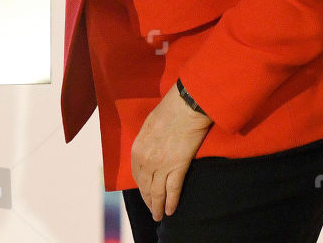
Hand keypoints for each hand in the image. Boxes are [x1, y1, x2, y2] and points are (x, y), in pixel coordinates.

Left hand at [130, 83, 212, 222]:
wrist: (186, 106)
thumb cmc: (170, 109)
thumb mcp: (149, 125)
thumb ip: (147, 142)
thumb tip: (151, 150)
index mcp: (137, 149)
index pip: (137, 175)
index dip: (141, 187)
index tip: (145, 192)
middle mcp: (146, 161)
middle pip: (145, 187)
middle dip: (148, 200)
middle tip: (151, 210)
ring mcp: (161, 166)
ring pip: (157, 193)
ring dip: (157, 207)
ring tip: (158, 216)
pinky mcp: (178, 167)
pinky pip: (173, 190)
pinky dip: (171, 202)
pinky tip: (170, 211)